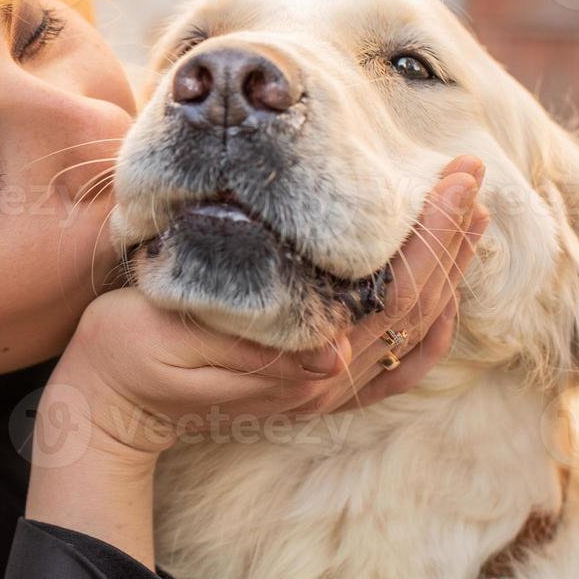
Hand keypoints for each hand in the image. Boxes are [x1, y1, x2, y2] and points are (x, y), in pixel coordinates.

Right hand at [41, 155, 488, 457]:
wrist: (107, 404)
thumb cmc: (127, 354)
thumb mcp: (177, 343)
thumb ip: (257, 354)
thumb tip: (336, 352)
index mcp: (297, 368)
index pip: (394, 298)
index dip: (433, 238)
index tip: (455, 181)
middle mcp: (322, 384)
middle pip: (417, 312)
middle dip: (451, 241)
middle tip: (471, 174)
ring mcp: (319, 388)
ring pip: (413, 337)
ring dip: (448, 275)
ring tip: (468, 219)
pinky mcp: (307, 384)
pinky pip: (390, 365)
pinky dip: (425, 325)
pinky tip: (435, 290)